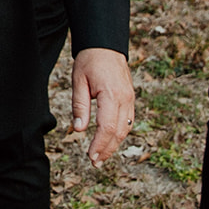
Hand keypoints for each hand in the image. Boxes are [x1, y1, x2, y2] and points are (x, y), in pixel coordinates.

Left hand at [70, 47, 134, 167]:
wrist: (105, 45)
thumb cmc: (89, 61)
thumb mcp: (78, 81)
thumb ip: (80, 106)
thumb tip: (78, 130)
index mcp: (111, 95)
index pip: (107, 127)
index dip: (100, 145)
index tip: (91, 157)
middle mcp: (125, 99)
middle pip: (119, 132)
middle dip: (107, 150)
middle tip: (95, 163)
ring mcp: (130, 99)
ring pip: (125, 129)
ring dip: (114, 145)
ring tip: (101, 158)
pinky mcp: (130, 99)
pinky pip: (127, 121)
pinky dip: (119, 134)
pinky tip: (110, 142)